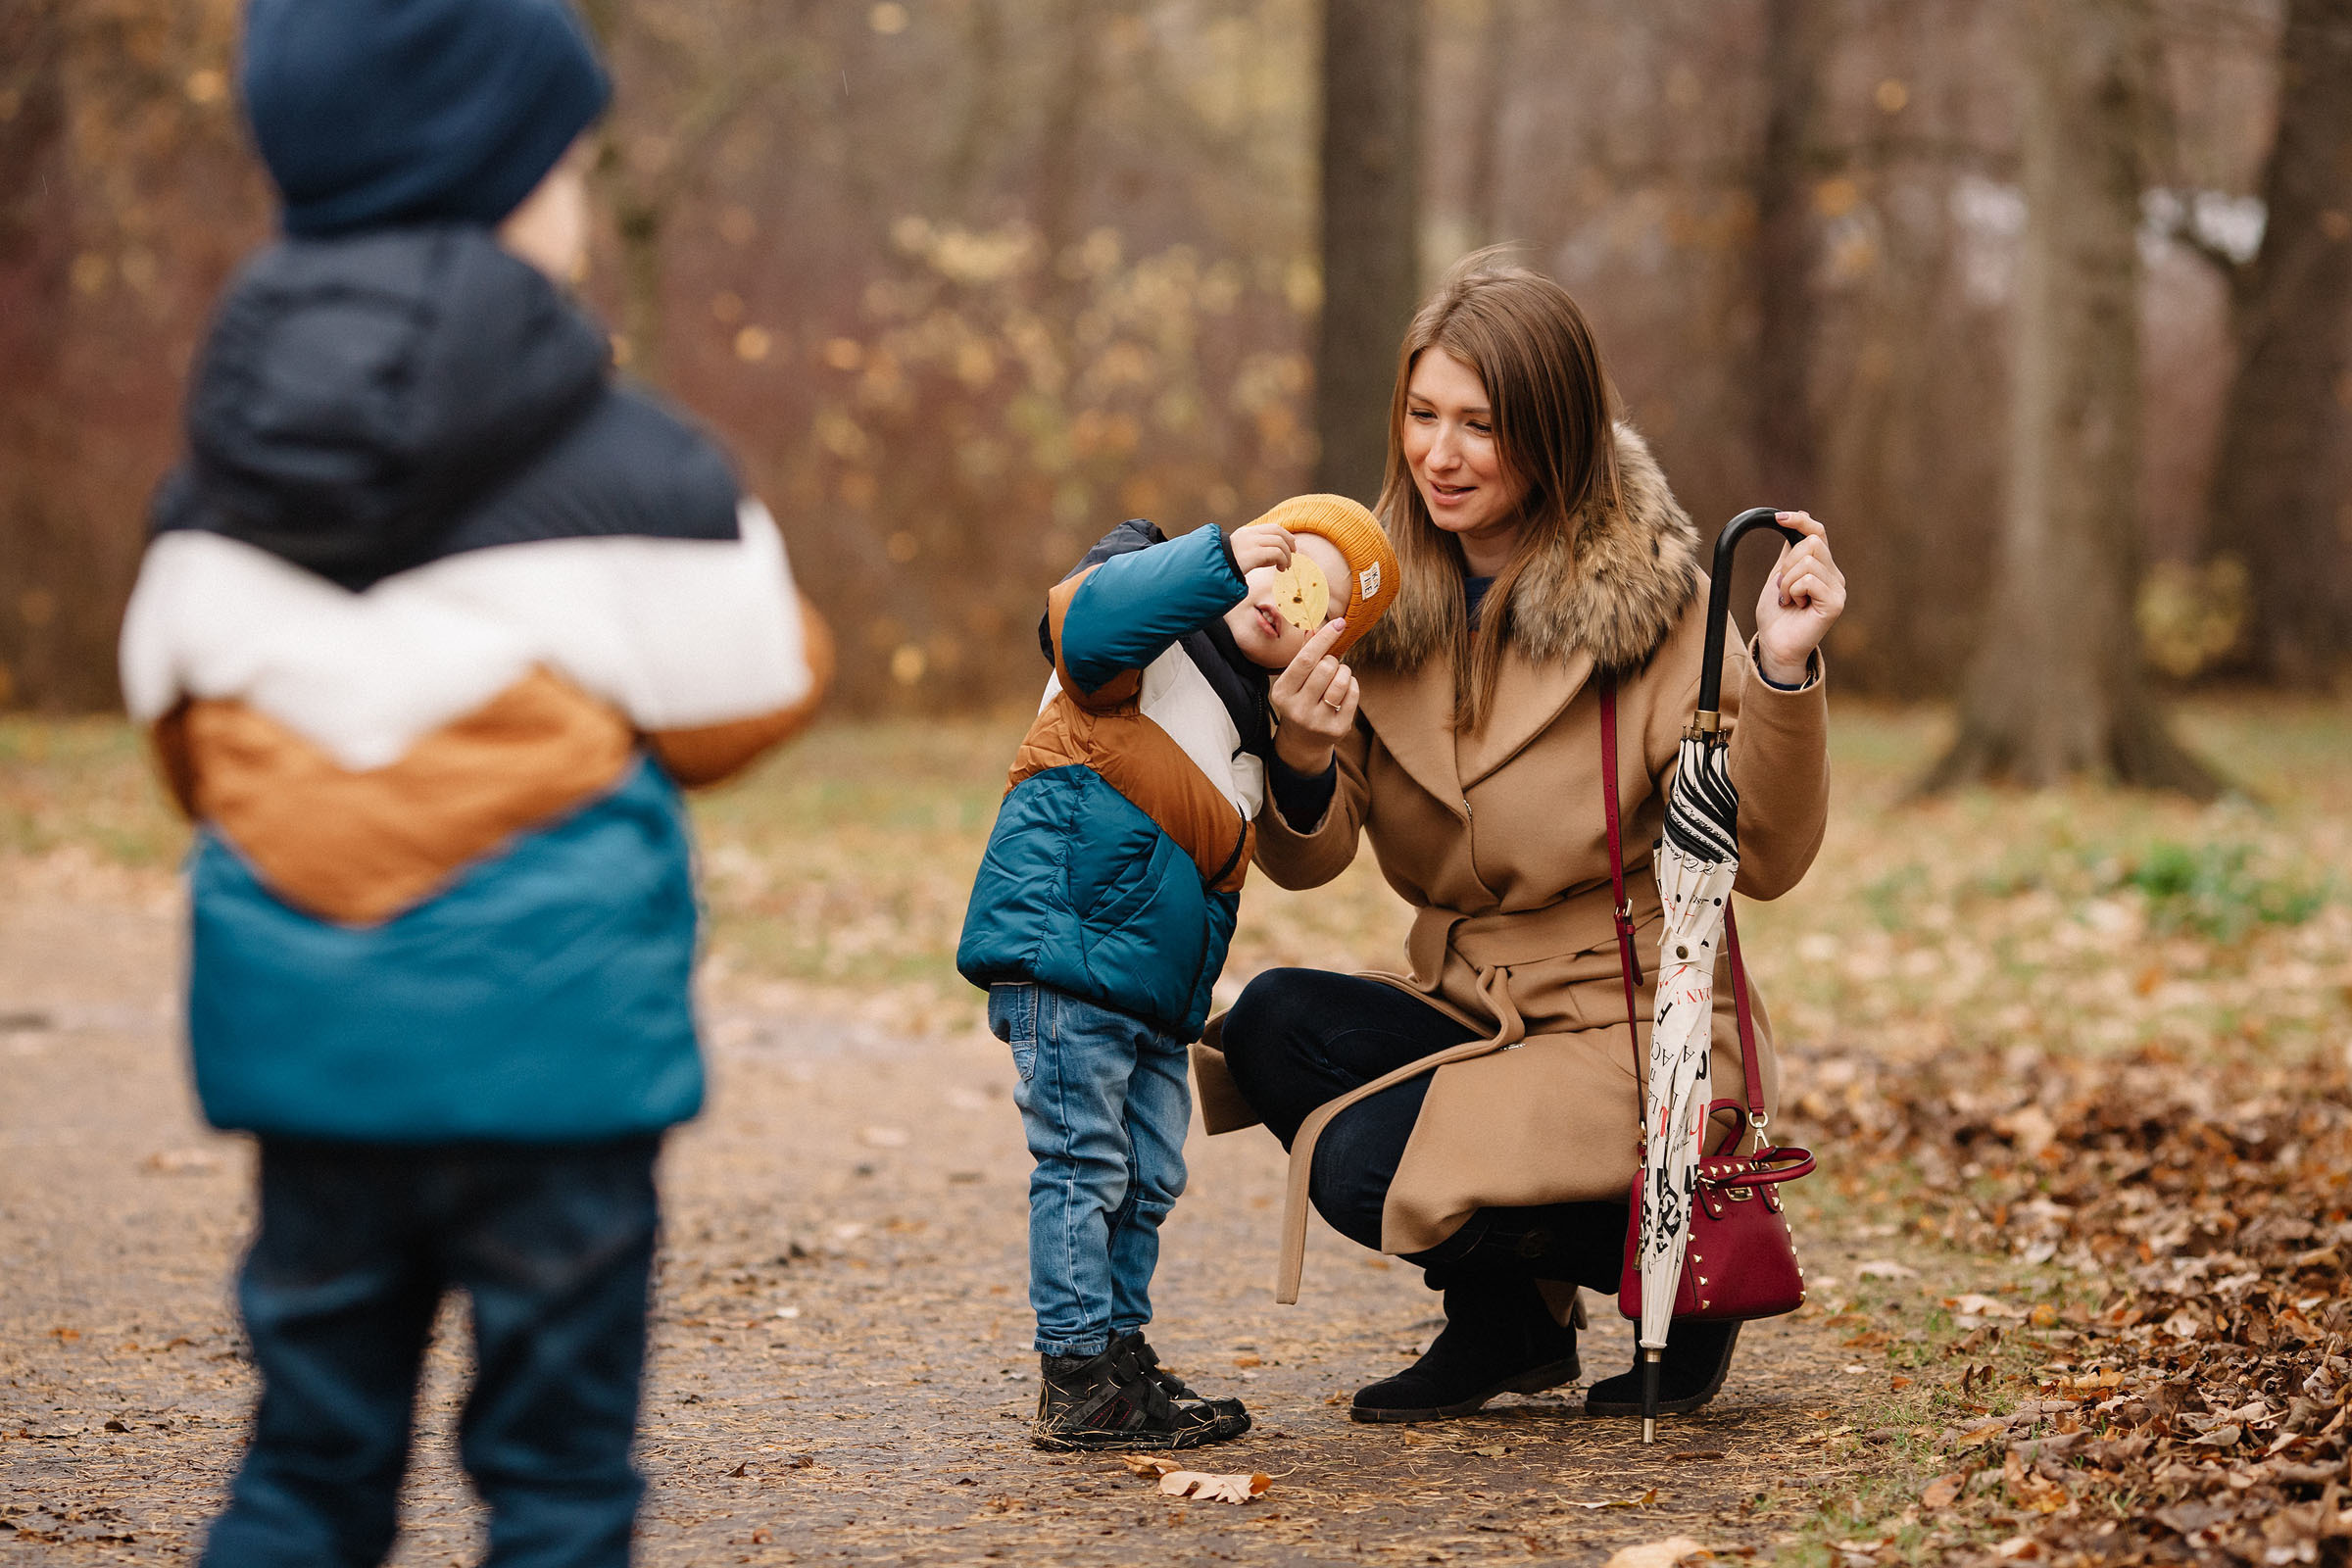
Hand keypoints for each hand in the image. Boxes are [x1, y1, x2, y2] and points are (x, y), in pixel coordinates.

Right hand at [1227, 521, 1294, 575]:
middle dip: (1290, 543)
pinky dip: (1283, 560)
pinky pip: (1276, 553)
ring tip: (1285, 567)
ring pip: (1279, 542)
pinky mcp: (1253, 554)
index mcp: (1246, 532)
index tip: (1291, 547)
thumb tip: (1275, 559)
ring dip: (1287, 555)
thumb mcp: (1242, 556)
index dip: (1285, 535)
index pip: (1272, 527)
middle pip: (1278, 531)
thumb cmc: (1225, 568)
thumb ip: (1257, 553)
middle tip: (1293, 555)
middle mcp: (1249, 534)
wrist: (1210, 573)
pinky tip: (1281, 569)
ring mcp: (1250, 543)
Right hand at [1270, 618, 1355, 774]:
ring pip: (1341, 681)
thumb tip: (1318, 626)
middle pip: (1325, 668)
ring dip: (1344, 672)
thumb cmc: (1299, 700)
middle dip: (1332, 660)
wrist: (1303, 741)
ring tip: (1338, 676)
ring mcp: (1317, 722)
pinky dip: (1352, 685)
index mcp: (1282, 693)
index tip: (1339, 623)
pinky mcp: (1337, 729)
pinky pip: (1353, 694)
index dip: (1324, 638)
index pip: (1305, 660)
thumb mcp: (1292, 682)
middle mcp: (1297, 709)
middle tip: (1329, 667)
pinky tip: (1344, 689)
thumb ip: (1304, 657)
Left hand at [1753, 510, 1845, 684]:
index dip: (1800, 522)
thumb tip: (1803, 515)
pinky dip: (1793, 591)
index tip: (1778, 518)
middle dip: (1787, 563)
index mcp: (1822, 567)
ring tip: (1788, 599)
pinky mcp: (1835, 603)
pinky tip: (1795, 605)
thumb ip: (1790, 551)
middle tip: (1782, 587)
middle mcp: (1834, 575)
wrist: (1775, 644)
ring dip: (1787, 581)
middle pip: (1811, 543)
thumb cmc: (1777, 614)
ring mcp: (1837, 589)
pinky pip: (1809, 580)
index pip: (1818, 532)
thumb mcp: (1780, 575)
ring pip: (1808, 562)